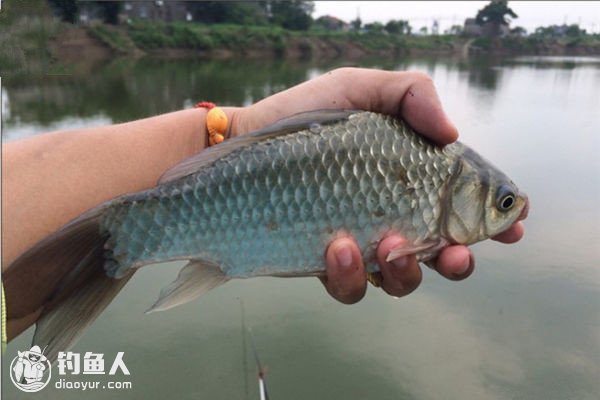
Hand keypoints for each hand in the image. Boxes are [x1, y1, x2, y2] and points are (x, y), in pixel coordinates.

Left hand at [231, 68, 525, 302]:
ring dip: (405, 273)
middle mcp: (390, 215)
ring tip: (385, 245)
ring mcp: (361, 243)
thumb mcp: (361, 89)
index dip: (493, 219)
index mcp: (409, 177)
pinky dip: (351, 276)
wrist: (244, 148)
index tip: (512, 226)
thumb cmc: (304, 116)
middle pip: (442, 253)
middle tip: (458, 256)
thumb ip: (411, 94)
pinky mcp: (326, 264)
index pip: (462, 203)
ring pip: (401, 280)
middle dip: (459, 262)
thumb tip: (451, 132)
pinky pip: (352, 288)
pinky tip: (337, 247)